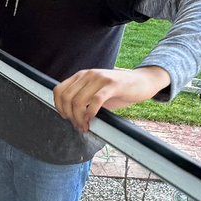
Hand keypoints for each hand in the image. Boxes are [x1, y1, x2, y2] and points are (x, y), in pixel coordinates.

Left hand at [53, 67, 170, 132]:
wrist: (142, 82)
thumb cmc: (118, 91)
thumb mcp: (96, 92)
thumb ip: (83, 98)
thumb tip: (70, 116)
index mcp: (81, 76)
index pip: (58, 90)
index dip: (59, 107)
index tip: (67, 118)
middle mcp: (88, 74)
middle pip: (67, 98)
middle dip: (70, 116)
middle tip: (78, 126)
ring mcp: (100, 78)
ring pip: (79, 101)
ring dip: (80, 118)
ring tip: (86, 126)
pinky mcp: (112, 85)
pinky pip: (95, 101)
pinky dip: (91, 113)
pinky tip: (92, 120)